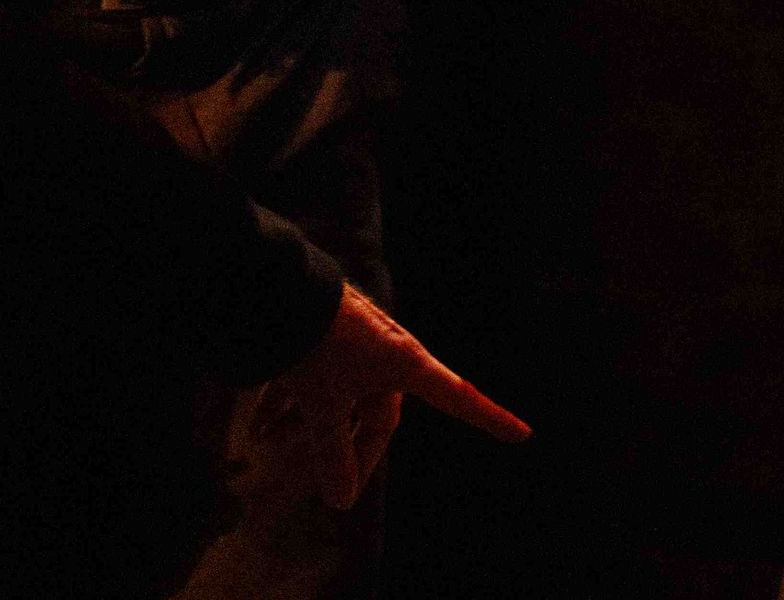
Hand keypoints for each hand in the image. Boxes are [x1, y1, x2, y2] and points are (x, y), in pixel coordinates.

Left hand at [253, 282, 528, 510]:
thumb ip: (332, 455)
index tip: (523, 434)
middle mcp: (386, 348)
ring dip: (312, 424)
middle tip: (332, 480)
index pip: (456, 397)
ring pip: (343, 393)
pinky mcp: (324, 330)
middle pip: (381, 410)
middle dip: (351, 446)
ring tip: (272, 444)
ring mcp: (355, 338)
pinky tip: (260, 426)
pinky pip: (318, 376)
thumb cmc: (311, 344)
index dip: (488, 419)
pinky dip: (294, 401)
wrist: (276, 283)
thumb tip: (341, 498)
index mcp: (402, 362)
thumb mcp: (323, 406)